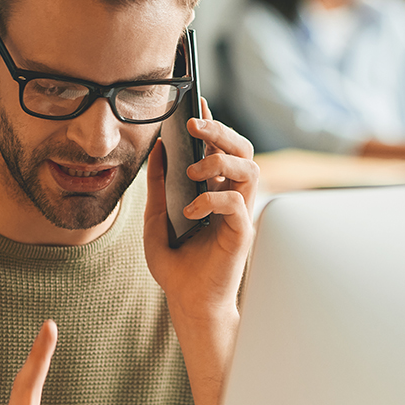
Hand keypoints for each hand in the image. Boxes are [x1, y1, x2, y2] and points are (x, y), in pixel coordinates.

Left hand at [144, 105, 257, 404]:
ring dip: (219, 161)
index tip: (196, 101)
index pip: (218, 148)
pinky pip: (236, 202)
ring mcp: (239, 214)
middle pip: (241, 149)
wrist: (186, 302)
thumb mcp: (155, 221)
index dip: (211, 123)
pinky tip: (190, 212)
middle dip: (220, 131)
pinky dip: (211, 200)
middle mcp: (230, 197)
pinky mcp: (241, 232)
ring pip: (249, 167)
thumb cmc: (176, 266)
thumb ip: (157, 187)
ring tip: (192, 173)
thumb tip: (157, 150)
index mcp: (212, 191)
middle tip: (194, 125)